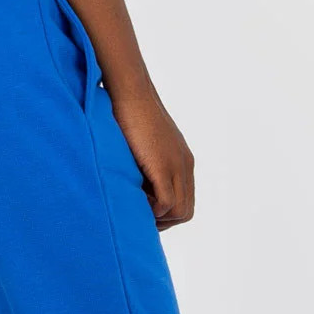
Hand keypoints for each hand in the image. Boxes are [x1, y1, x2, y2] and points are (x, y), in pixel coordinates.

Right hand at [107, 83, 194, 228]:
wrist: (130, 92)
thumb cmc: (127, 112)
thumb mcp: (142, 142)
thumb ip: (146, 160)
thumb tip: (132, 177)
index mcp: (182, 160)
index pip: (184, 201)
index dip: (165, 213)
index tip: (143, 210)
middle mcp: (185, 165)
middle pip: (186, 212)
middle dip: (163, 221)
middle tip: (139, 216)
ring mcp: (176, 166)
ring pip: (180, 212)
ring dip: (157, 218)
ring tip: (135, 207)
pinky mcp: (163, 166)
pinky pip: (166, 203)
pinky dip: (152, 210)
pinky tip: (135, 199)